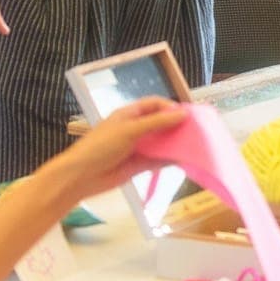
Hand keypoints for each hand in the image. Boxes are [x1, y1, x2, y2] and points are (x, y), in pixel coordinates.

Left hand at [43, 99, 187, 198]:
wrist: (82, 176)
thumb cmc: (101, 146)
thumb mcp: (130, 130)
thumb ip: (157, 123)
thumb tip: (182, 114)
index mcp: (129, 115)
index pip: (154, 104)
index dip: (171, 107)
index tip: (188, 114)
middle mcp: (135, 129)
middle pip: (161, 123)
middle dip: (177, 125)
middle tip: (197, 130)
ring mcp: (138, 147)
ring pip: (162, 142)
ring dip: (176, 143)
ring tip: (195, 145)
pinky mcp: (140, 165)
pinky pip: (159, 160)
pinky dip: (170, 159)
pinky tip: (184, 160)